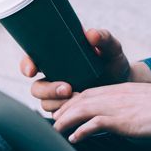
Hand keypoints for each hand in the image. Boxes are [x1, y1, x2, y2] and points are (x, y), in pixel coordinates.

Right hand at [20, 28, 150, 113]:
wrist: (124, 84)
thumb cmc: (113, 62)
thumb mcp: (111, 48)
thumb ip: (103, 39)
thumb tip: (91, 34)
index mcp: (57, 59)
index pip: (32, 60)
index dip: (27, 65)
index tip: (32, 70)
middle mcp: (54, 78)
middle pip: (37, 87)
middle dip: (48, 90)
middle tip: (67, 89)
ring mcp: (58, 96)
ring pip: (45, 103)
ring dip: (59, 103)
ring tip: (80, 97)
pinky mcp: (67, 111)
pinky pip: (58, 116)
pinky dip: (67, 114)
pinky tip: (81, 109)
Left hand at [51, 81, 150, 142]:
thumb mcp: (142, 102)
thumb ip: (127, 107)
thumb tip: (118, 119)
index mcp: (121, 89)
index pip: (89, 92)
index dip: (73, 102)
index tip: (64, 112)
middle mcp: (116, 94)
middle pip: (81, 98)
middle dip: (64, 110)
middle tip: (54, 123)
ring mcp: (118, 105)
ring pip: (82, 108)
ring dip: (66, 120)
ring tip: (57, 131)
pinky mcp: (122, 119)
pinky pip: (94, 123)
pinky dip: (81, 131)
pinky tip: (75, 138)